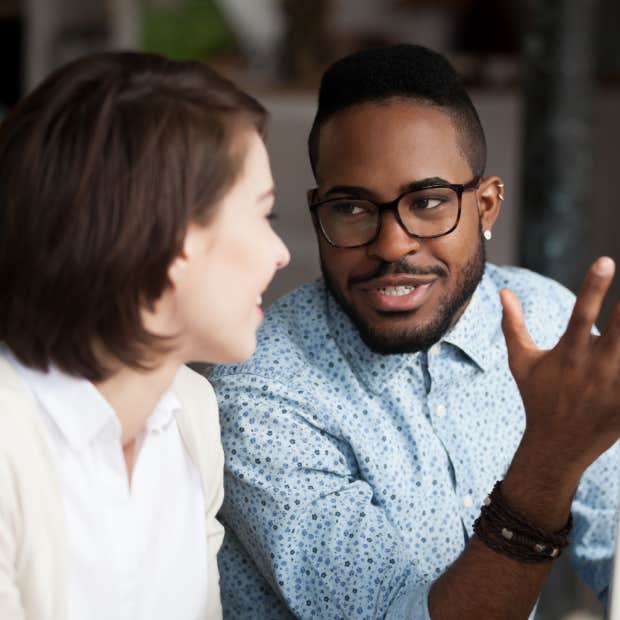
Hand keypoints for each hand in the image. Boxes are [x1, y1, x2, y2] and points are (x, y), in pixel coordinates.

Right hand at [501, 257, 619, 476]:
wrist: (559, 444)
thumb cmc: (539, 396)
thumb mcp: (520, 361)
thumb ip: (513, 325)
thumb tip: (504, 291)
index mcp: (569, 353)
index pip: (581, 313)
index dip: (593, 287)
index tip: (605, 259)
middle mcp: (595, 366)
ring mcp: (617, 385)